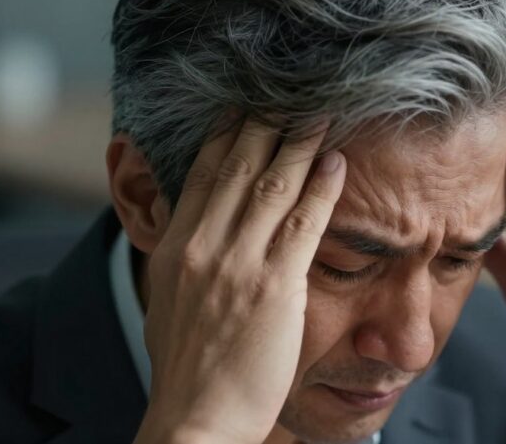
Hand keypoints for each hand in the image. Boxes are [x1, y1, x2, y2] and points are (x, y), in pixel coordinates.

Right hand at [133, 119, 345, 443]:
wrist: (196, 418)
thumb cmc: (186, 368)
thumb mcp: (168, 302)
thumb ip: (182, 258)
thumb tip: (190, 225)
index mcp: (176, 247)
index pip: (205, 174)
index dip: (228, 134)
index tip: (245, 106)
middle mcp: (204, 246)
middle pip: (239, 167)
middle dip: (266, 124)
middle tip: (290, 93)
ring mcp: (238, 264)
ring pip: (273, 185)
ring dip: (300, 143)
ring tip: (321, 114)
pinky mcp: (274, 287)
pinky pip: (304, 224)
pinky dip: (322, 188)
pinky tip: (336, 163)